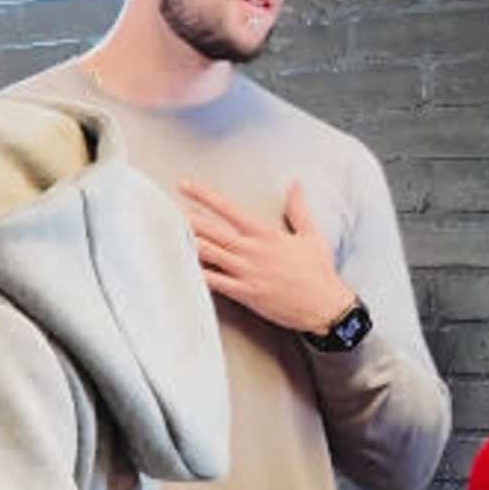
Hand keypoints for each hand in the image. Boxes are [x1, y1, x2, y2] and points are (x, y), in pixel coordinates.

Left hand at [180, 182, 359, 337]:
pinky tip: (181, 268)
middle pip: (212, 230)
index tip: (185, 185)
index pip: (229, 209)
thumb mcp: (311, 235)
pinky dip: (197, 275)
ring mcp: (247, 272)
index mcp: (266, 234)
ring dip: (187, 242)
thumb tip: (296, 184)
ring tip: (164, 233)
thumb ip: (298, 209)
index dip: (204, 196)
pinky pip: (215, 282)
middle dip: (186, 218)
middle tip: (162, 208)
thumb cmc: (319, 272)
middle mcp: (252, 250)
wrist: (326, 305)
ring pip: (209, 254)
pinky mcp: (246, 293)